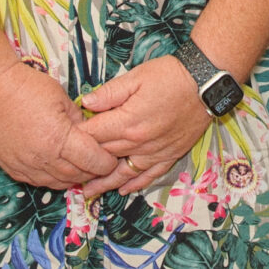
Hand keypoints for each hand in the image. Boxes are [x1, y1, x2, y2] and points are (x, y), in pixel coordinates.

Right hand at [0, 59, 121, 191]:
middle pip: (76, 175)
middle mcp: (42, 158)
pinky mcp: (12, 167)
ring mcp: (25, 165)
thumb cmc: (27, 87)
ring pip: (57, 182)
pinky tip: (57, 168)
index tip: (112, 158)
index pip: (92, 161)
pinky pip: (37, 181)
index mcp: (59, 139)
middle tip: (99, 164)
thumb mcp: (62, 98)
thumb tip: (89, 134)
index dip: (106, 162)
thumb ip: (79, 120)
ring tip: (80, 167)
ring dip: (72, 177)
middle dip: (92, 171)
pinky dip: (52, 178)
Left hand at [76, 55, 212, 199]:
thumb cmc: (170, 76)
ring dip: (104, 183)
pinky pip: (149, 176)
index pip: (93, 136)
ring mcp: (154, 152)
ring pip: (123, 173)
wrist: (205, 83)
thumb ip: (109, 93)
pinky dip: (135, 184)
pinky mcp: (169, 155)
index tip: (64, 140)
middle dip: (85, 163)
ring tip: (88, 192)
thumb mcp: (135, 77)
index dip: (76, 138)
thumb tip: (85, 102)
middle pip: (104, 156)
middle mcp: (139, 143)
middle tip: (67, 170)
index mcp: (127, 123)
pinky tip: (123, 190)